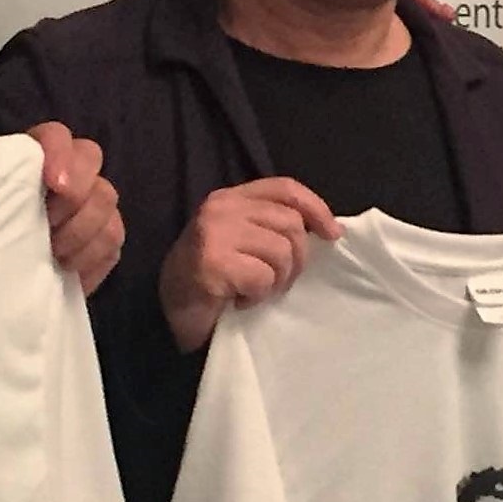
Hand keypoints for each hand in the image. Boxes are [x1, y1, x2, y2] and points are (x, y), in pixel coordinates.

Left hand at [27, 121, 124, 293]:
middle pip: (91, 157)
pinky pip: (113, 238)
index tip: (53, 183)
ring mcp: (92, 203)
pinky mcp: (104, 238)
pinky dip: (91, 256)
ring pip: (106, 199)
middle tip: (50, 223)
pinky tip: (68, 268)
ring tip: (53, 253)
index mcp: (33, 158)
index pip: (55, 135)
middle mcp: (68, 172)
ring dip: (80, 230)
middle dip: (75, 193)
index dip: (58, 152)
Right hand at [159, 177, 339, 352]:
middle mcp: (221, 207)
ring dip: (276, 282)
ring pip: (281, 252)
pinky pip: (262, 278)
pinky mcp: (214, 261)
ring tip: (253, 291)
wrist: (169, 313)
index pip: (285, 188)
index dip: (316, 209)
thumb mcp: (242, 241)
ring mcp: (215, 232)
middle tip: (276, 283)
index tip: (333, 235)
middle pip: (291, 225)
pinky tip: (237, 300)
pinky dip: (257, 296)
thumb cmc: (210, 280)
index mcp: (230, 197)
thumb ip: (271, 226)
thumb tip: (326, 230)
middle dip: (296, 261)